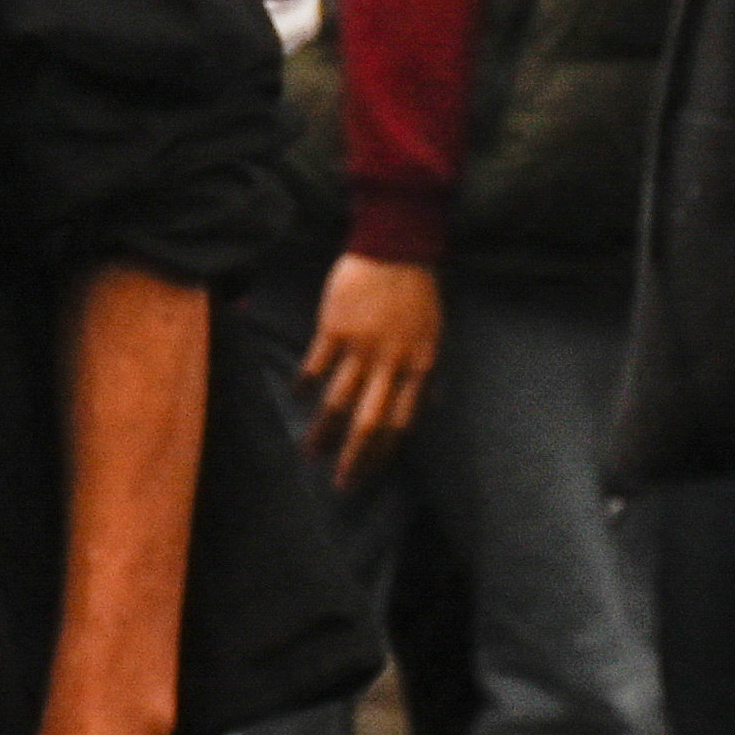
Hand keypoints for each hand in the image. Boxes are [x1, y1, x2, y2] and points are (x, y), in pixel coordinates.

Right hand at [310, 250, 442, 479]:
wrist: (396, 250)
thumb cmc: (418, 293)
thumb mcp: (437, 335)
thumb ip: (432, 373)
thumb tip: (433, 406)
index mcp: (418, 368)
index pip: (401, 424)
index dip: (383, 454)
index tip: (368, 475)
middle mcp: (390, 364)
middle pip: (369, 422)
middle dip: (354, 458)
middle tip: (341, 484)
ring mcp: (361, 348)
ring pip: (339, 401)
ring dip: (323, 431)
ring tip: (309, 453)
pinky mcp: (336, 329)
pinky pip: (317, 366)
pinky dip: (305, 384)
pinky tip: (297, 395)